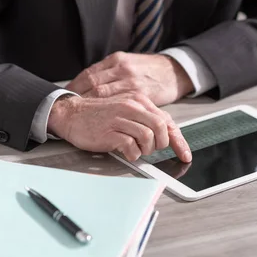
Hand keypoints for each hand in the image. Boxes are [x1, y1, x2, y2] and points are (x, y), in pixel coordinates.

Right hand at [47, 93, 191, 162]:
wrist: (71, 114)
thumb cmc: (100, 115)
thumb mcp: (126, 111)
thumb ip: (145, 119)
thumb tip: (165, 134)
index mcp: (139, 100)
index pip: (166, 120)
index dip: (178, 141)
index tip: (185, 155)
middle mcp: (132, 106)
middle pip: (160, 127)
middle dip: (160, 144)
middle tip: (150, 149)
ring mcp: (120, 118)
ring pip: (148, 137)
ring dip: (145, 150)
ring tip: (136, 150)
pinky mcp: (109, 131)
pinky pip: (130, 146)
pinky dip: (132, 154)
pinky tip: (126, 152)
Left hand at [65, 52, 193, 105]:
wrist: (175, 71)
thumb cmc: (150, 70)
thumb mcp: (129, 63)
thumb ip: (112, 72)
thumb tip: (90, 83)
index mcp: (117, 60)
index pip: (89, 73)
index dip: (75, 85)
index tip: (65, 95)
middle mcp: (122, 68)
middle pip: (92, 82)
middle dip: (77, 95)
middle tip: (65, 106)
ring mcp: (131, 80)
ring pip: (102, 92)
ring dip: (88, 103)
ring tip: (77, 113)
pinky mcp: (141, 93)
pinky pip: (119, 104)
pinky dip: (107, 111)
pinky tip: (101, 117)